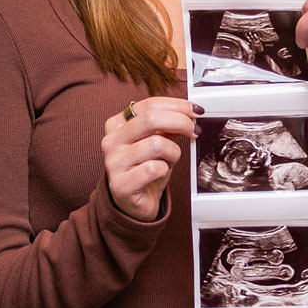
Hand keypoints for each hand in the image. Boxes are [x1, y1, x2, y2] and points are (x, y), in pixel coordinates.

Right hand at [100, 96, 199, 221]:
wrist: (133, 203)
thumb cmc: (145, 170)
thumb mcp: (157, 142)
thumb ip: (166, 126)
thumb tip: (188, 113)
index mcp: (117, 124)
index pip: (149, 104)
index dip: (177, 105)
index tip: (195, 111)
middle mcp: (111, 140)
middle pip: (151, 119)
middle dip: (180, 122)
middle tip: (194, 130)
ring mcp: (113, 161)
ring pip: (156, 144)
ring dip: (173, 152)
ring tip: (170, 160)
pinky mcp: (120, 183)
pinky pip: (154, 169)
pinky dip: (164, 170)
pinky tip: (160, 173)